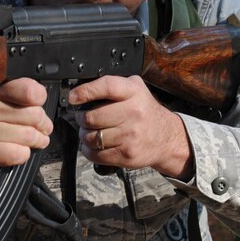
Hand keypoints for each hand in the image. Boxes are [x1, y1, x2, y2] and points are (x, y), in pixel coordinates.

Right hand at [0, 78, 53, 200]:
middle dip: (43, 125)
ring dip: (37, 141)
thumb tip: (41, 96)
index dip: (39, 100)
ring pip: (28, 136)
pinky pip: (15, 154)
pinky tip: (18, 151)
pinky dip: (23, 155)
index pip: (30, 90)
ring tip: (33, 141)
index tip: (35, 105)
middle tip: (40, 128)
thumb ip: (24, 91)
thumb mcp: (4, 98)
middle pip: (35, 115)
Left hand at [70, 75, 192, 178]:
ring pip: (92, 138)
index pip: (106, 87)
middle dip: (81, 119)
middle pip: (92, 117)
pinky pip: (97, 155)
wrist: (166, 137)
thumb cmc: (144, 111)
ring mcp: (131, 135)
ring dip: (84, 136)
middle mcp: (134, 112)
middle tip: (82, 119)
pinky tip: (94, 146)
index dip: (86, 91)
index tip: (73, 98)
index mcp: (133, 92)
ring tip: (89, 132)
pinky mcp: (127, 154)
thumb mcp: (134, 89)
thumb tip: (81, 89)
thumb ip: (112, 85)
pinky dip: (89, 151)